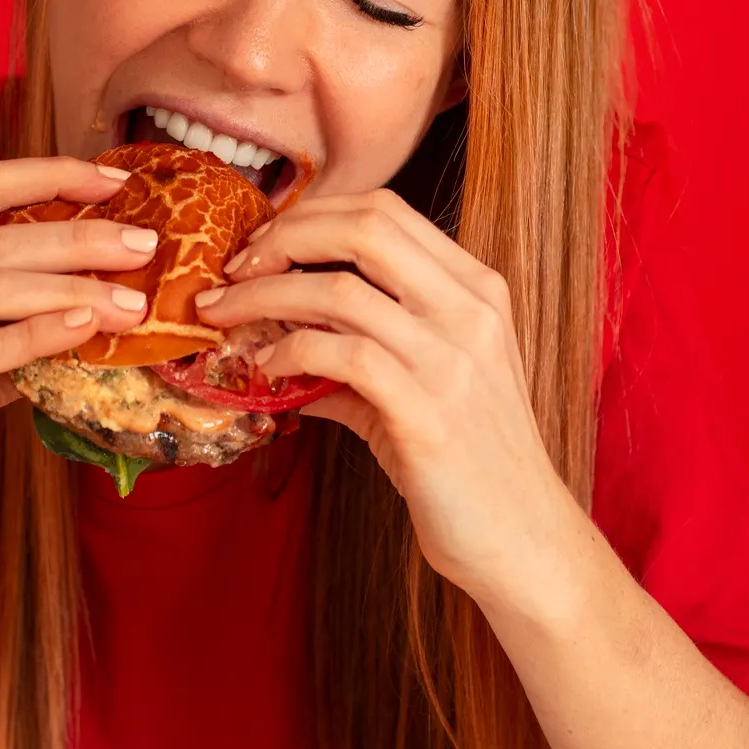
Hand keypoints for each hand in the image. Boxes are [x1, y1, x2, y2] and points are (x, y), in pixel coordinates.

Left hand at [193, 189, 591, 609]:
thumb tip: (277, 336)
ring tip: (225, 316)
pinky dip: (288, 352)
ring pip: (338, 291)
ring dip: (263, 297)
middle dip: (284, 237)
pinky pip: (339, 357)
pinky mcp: (428, 414)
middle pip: (363, 227)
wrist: (523, 538)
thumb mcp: (427, 382)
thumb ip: (361, 346)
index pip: (384, 210)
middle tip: (235, 268)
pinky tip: (266, 369)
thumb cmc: (471, 458)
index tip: (262, 244)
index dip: (311, 215)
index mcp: (476, 289)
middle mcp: (470, 311)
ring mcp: (452, 360)